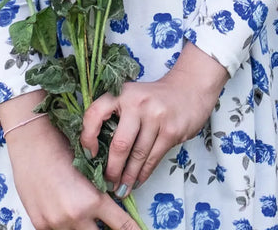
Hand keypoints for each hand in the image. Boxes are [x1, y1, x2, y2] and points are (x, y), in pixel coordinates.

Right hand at [3, 111, 139, 229]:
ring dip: (84, 226)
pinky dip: (65, 224)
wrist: (32, 142)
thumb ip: (100, 193)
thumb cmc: (63, 147)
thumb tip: (112, 204)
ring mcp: (56, 223)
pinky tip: (63, 210)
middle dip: (105, 229)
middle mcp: (75, 216)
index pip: (121, 225)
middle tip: (106, 221)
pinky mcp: (40, 225)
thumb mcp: (90, 169)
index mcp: (93, 200)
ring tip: (82, 210)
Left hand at [80, 42, 228, 194]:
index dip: (87, 137)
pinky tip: (137, 181)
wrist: (190, 88)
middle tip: (107, 183)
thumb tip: (97, 152)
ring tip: (121, 189)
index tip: (89, 155)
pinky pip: (153, 158)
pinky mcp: (171, 131)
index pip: (95, 113)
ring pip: (138, 155)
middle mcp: (138, 102)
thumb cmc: (154, 97)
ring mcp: (157, 116)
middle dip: (112, 169)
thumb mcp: (132, 96)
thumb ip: (116, 116)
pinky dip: (143, 173)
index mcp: (122, 93)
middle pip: (120, 144)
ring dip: (128, 177)